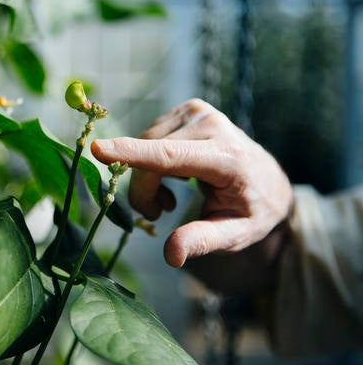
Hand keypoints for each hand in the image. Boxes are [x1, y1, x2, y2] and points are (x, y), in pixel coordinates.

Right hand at [91, 99, 292, 268]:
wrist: (267, 178)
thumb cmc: (251, 211)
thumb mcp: (236, 235)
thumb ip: (203, 240)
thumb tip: (171, 255)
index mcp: (227, 158)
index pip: (171, 155)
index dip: (132, 154)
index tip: (98, 149)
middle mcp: (212, 125)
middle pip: (150, 157)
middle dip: (143, 190)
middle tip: (159, 215)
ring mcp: (198, 112)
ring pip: (144, 146)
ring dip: (146, 178)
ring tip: (169, 199)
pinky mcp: (188, 109)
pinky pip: (149, 138)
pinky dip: (151, 162)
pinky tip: (173, 177)